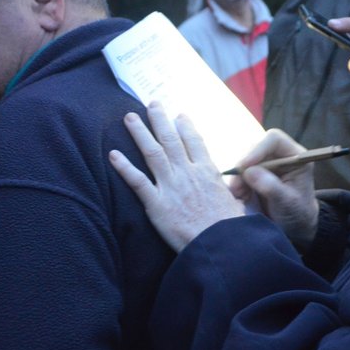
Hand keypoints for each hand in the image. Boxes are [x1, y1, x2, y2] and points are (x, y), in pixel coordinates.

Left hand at [109, 101, 244, 252]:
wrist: (220, 245)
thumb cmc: (230, 228)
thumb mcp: (236, 203)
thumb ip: (229, 191)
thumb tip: (232, 187)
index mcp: (207, 172)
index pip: (194, 141)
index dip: (185, 126)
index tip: (178, 115)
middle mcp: (188, 173)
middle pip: (171, 140)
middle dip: (160, 119)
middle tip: (151, 104)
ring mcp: (171, 187)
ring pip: (153, 152)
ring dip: (140, 133)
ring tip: (129, 117)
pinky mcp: (157, 204)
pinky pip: (137, 181)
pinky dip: (124, 167)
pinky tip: (113, 154)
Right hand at [228, 129, 318, 252]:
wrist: (295, 227)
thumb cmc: (298, 213)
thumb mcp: (288, 202)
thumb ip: (271, 187)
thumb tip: (250, 172)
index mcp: (295, 156)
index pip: (274, 140)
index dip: (258, 149)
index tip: (244, 166)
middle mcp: (280, 156)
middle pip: (255, 148)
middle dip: (244, 166)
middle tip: (238, 187)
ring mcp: (267, 164)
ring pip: (245, 161)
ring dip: (238, 178)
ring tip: (240, 195)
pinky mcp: (256, 174)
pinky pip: (240, 173)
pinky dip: (237, 185)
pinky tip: (241, 197)